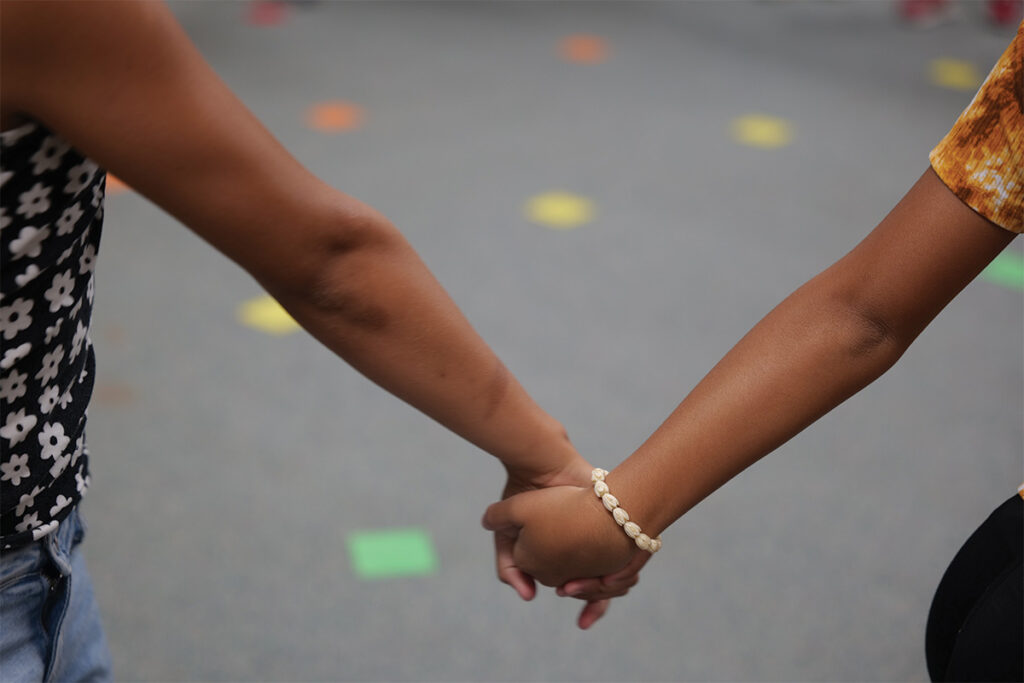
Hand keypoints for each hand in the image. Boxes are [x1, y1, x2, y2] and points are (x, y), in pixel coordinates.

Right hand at [484, 485, 650, 627]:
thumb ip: (509, 568)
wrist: (540, 466)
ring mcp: (604, 535)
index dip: (590, 609)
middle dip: (599, 604)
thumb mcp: (507, 538)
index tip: (584, 624)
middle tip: (587, 620)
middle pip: (607, 587)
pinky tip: (602, 577)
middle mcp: (590, 547)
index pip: (587, 589)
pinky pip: (627, 554)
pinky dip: (619, 572)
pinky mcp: (614, 523)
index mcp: (567, 553)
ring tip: (588, 588)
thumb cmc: (523, 497)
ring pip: (619, 575)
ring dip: (605, 590)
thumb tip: (528, 597)